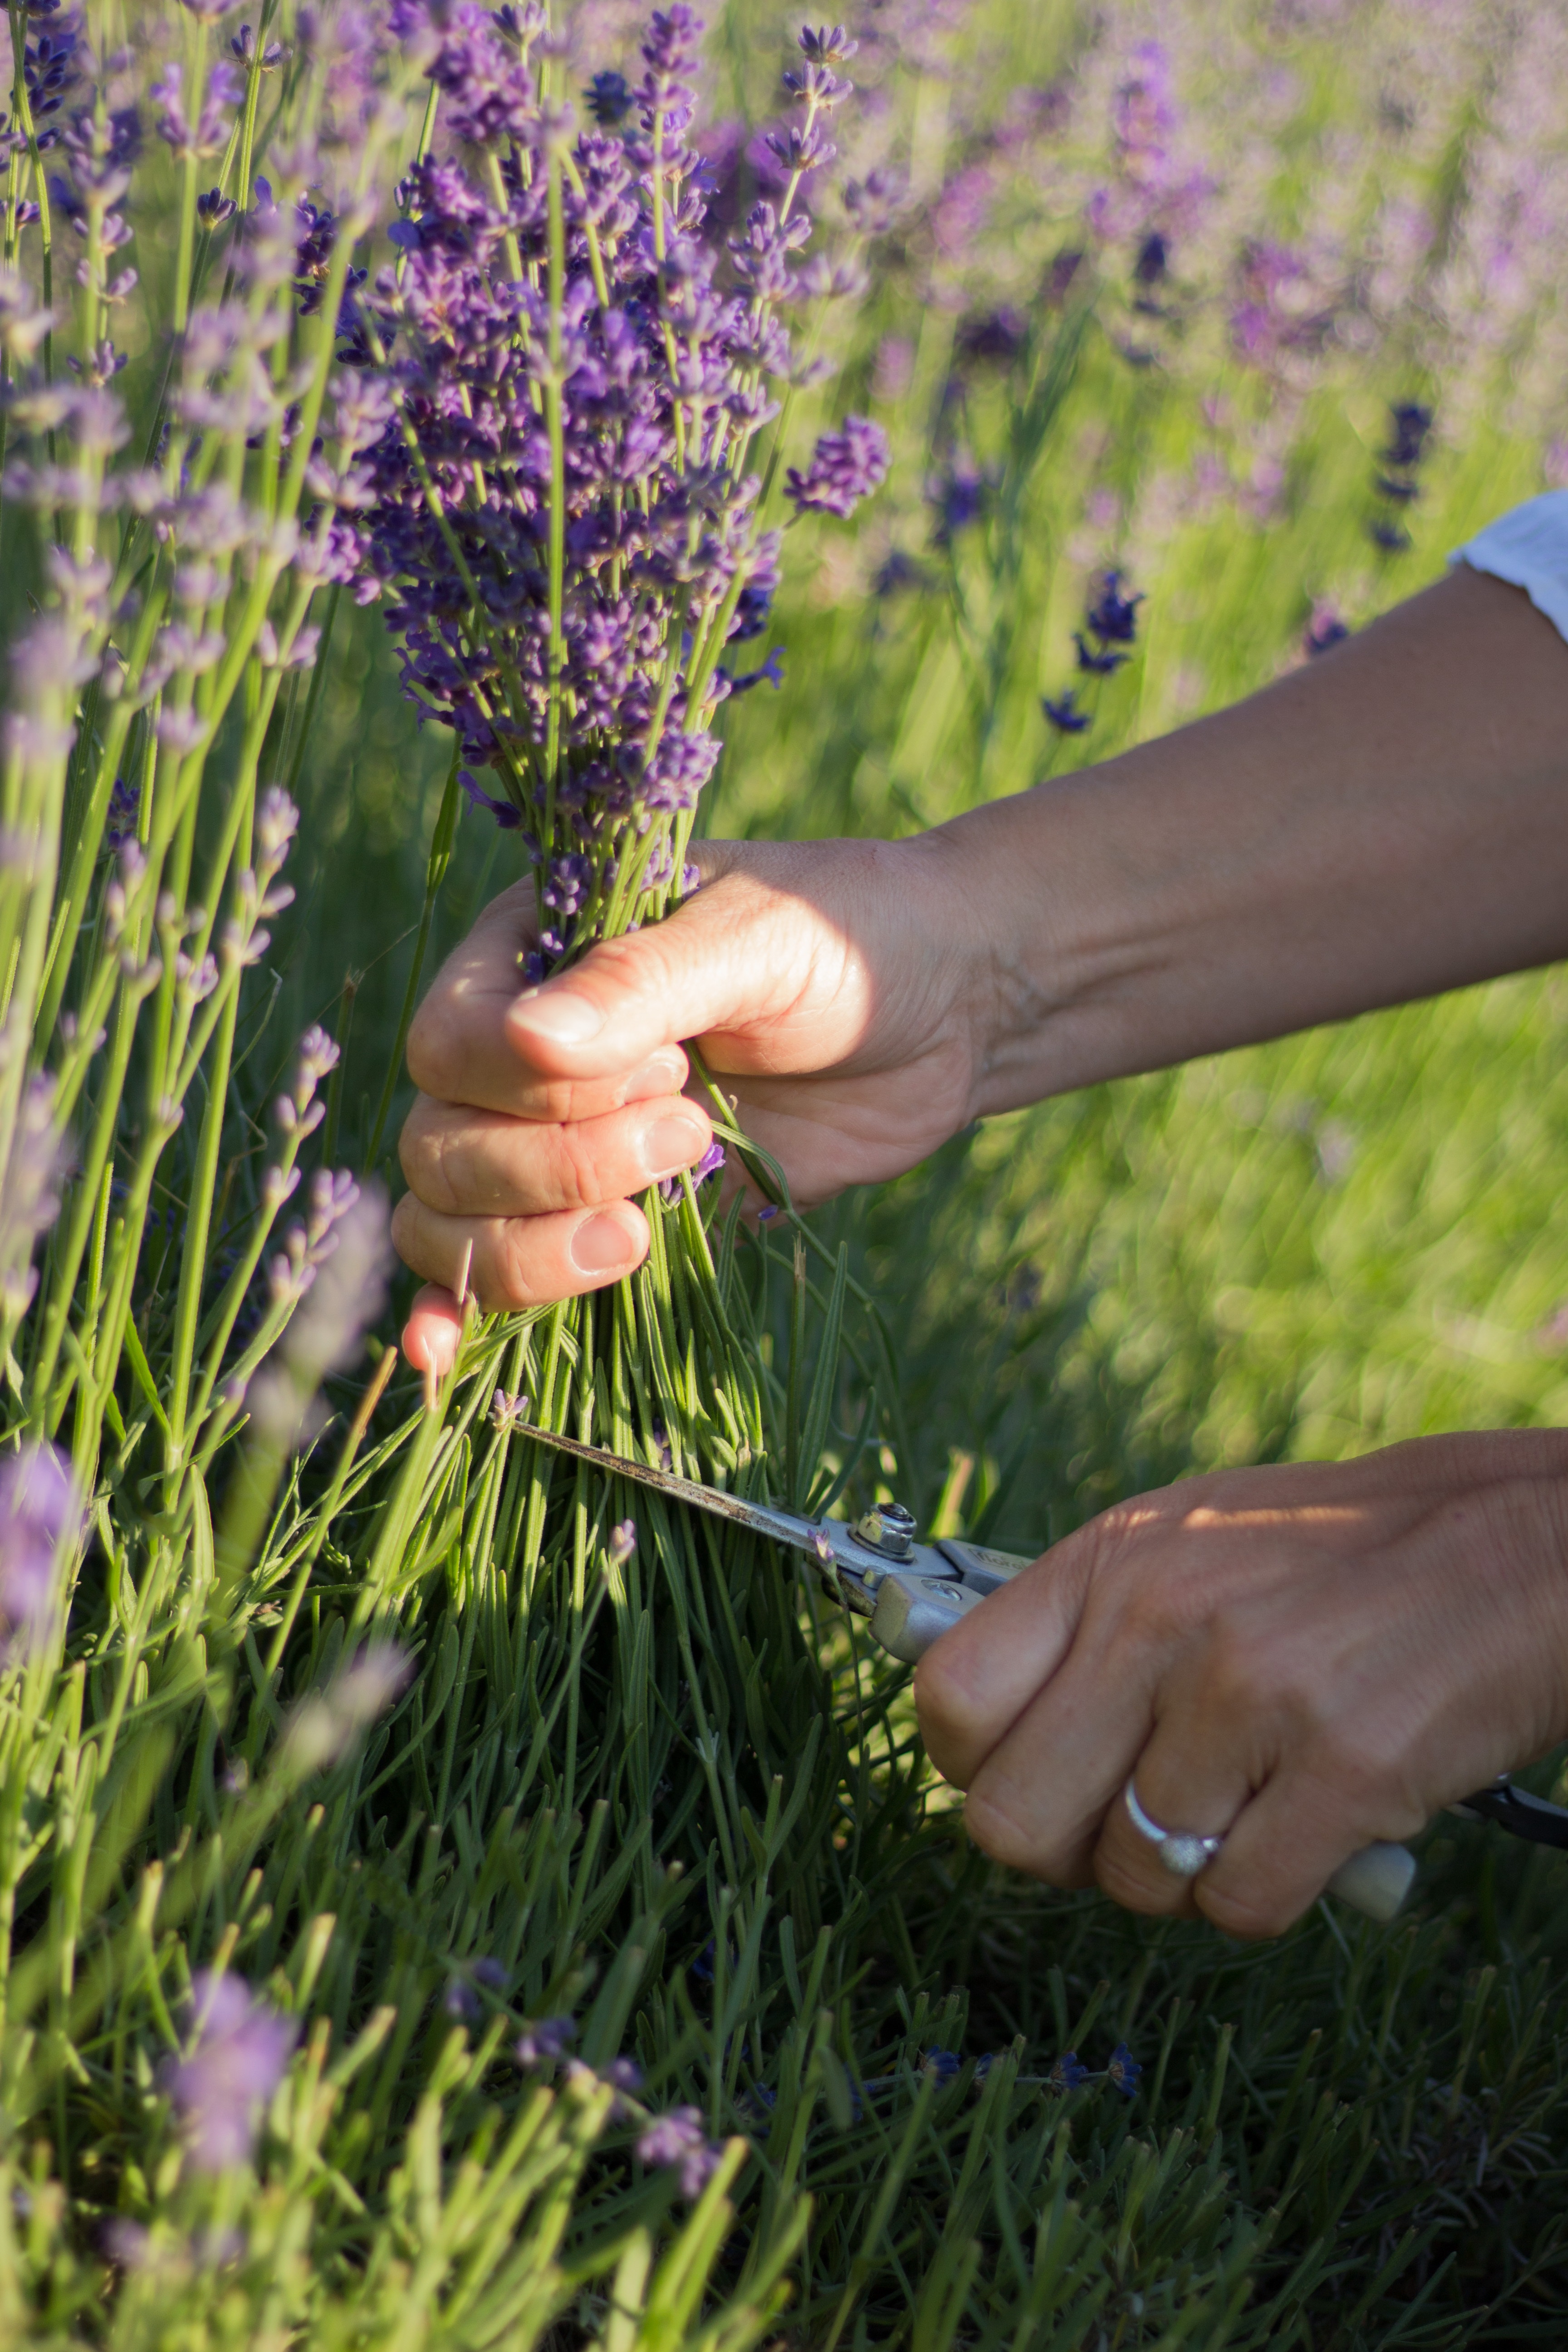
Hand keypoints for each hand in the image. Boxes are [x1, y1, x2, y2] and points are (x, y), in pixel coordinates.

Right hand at [394, 832, 988, 1370]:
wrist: (946, 1008)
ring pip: (456, 1224)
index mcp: (529, 955)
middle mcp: (520, 1055)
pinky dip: (462, 1313)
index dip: (534, 1087)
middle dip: (554, 1167)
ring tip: (647, 1227)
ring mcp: (555, 1143)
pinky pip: (498, 1275)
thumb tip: (529, 1040)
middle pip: (441, 1150)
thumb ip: (640, 984)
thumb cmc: (847, 941)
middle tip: (689, 1129)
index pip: (449, 1048)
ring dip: (535, 1245)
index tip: (669, 1064)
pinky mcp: (604, 1217)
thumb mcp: (754, 937)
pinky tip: (446, 1354)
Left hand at [914, 1432, 1567, 1936]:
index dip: (972, 1767)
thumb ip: (1075, 1625)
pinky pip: (1237, 1906)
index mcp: (1108, 1562)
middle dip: (1063, 1850)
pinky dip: (1262, 1892)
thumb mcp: (1179, 1544)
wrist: (1511, 1549)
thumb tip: (971, 1726)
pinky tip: (1302, 1829)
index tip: (1020, 1773)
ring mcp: (1250, 1699)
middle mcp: (1160, 1623)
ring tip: (1240, 1807)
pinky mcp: (1342, 1774)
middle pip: (1014, 1821)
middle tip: (1124, 1824)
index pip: (949, 1698)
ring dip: (1179, 1873)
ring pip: (1133, 1878)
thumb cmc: (1327, 1558)